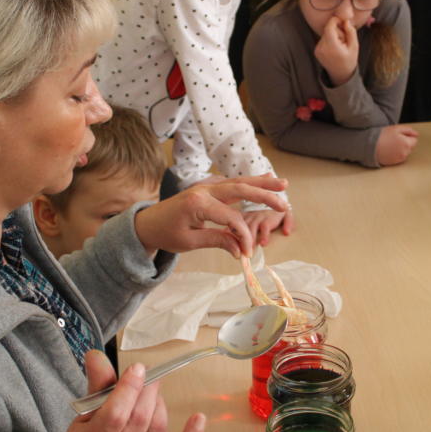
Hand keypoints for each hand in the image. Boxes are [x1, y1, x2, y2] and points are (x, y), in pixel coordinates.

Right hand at [65, 351, 205, 431]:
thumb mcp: (85, 415)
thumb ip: (96, 385)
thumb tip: (96, 355)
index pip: (113, 416)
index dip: (129, 389)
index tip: (139, 369)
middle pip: (138, 421)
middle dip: (148, 391)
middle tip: (150, 375)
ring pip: (156, 431)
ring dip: (159, 404)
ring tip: (153, 393)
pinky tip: (198, 418)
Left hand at [133, 176, 288, 257]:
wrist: (147, 222)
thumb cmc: (166, 233)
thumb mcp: (189, 242)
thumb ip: (217, 241)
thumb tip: (242, 249)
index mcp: (197, 203)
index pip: (230, 218)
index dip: (243, 236)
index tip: (248, 252)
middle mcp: (204, 190)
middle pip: (239, 189)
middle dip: (263, 194)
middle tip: (283, 202)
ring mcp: (206, 186)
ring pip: (238, 182)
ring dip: (261, 183)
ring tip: (282, 183)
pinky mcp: (208, 188)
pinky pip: (232, 183)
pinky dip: (249, 182)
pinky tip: (264, 179)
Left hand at [314, 15, 359, 86]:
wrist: (341, 74)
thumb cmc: (350, 60)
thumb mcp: (354, 46)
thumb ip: (351, 32)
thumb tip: (346, 20)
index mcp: (332, 47)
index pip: (329, 27)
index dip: (335, 21)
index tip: (342, 20)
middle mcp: (322, 48)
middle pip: (328, 30)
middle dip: (336, 30)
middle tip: (344, 39)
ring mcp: (318, 50)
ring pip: (325, 34)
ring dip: (333, 35)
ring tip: (340, 45)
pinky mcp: (316, 51)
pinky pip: (323, 39)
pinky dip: (329, 40)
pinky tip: (335, 48)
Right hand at [375, 125, 418, 165]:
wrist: (370, 146)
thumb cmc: (383, 136)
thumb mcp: (396, 128)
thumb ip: (409, 130)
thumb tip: (416, 134)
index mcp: (407, 144)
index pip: (415, 140)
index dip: (408, 136)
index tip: (399, 135)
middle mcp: (405, 153)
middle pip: (410, 147)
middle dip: (405, 143)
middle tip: (394, 139)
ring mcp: (400, 159)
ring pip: (405, 152)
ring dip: (401, 149)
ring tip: (390, 145)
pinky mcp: (394, 163)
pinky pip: (399, 157)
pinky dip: (396, 154)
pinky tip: (389, 150)